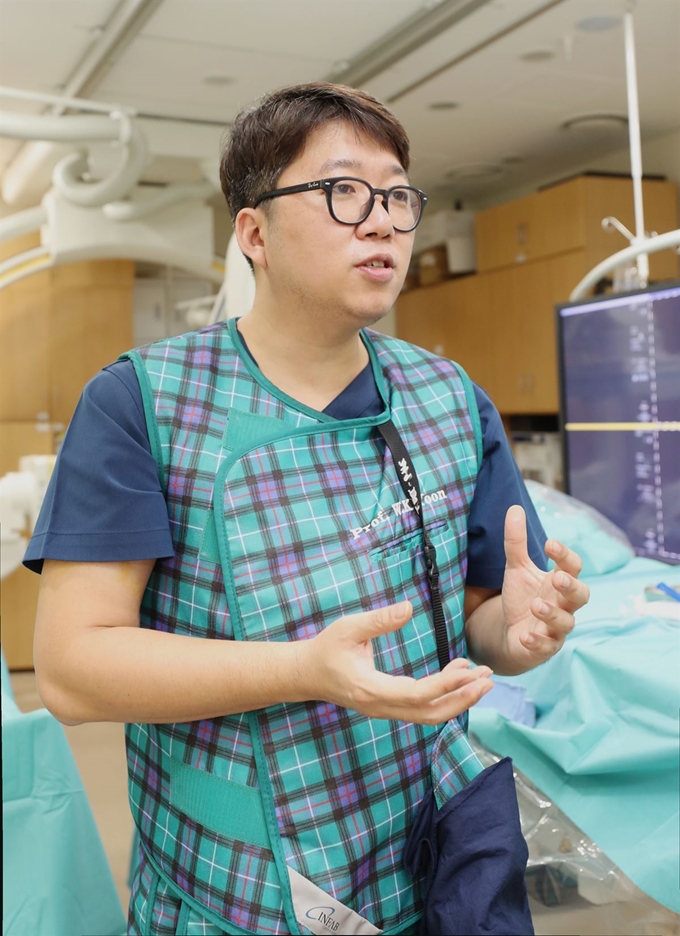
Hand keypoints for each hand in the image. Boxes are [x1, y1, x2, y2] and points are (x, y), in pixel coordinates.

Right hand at [302, 601, 493, 723]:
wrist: (305, 674)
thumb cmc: (325, 649)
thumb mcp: (348, 628)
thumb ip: (378, 620)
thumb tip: (408, 607)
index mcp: (371, 690)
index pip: (416, 694)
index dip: (445, 685)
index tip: (468, 670)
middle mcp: (381, 707)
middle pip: (430, 714)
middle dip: (463, 698)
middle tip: (488, 678)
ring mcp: (385, 711)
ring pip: (429, 716)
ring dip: (458, 701)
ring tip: (482, 680)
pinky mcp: (388, 707)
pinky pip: (422, 710)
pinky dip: (445, 698)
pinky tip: (458, 678)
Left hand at [501, 505, 589, 668]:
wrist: (512, 634)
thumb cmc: (522, 597)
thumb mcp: (516, 568)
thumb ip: (516, 542)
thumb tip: (514, 508)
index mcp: (560, 582)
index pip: (573, 566)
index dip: (565, 555)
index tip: (550, 543)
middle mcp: (564, 604)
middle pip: (582, 595)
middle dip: (572, 586)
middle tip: (557, 578)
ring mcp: (556, 628)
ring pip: (567, 623)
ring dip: (553, 614)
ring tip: (535, 605)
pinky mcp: (545, 648)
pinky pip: (547, 647)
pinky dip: (538, 642)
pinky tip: (524, 635)